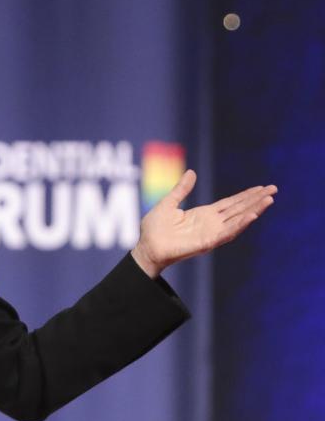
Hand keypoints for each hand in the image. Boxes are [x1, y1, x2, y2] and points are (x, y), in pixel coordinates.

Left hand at [131, 169, 276, 277]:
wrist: (146, 247)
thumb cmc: (154, 229)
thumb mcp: (169, 203)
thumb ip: (182, 189)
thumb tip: (192, 173)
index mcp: (204, 214)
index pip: (230, 203)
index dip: (246, 196)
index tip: (261, 188)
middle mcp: (211, 223)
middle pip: (239, 209)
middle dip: (256, 200)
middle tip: (273, 189)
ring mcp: (210, 233)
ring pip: (237, 220)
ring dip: (253, 210)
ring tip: (268, 200)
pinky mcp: (206, 242)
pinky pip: (226, 233)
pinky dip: (239, 224)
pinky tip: (251, 216)